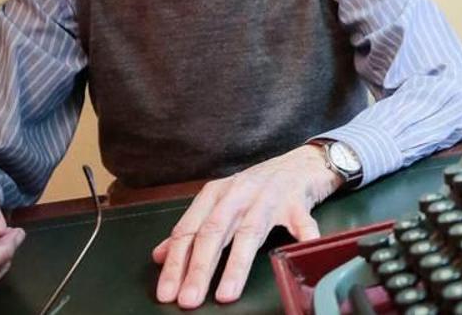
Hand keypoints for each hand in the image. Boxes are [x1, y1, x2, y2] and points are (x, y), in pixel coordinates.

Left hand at [152, 144, 341, 307]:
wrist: (302, 162)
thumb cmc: (259, 186)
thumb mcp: (221, 202)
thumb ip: (193, 228)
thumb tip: (160, 255)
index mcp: (216, 195)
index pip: (189, 231)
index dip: (176, 263)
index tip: (167, 292)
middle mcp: (238, 193)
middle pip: (214, 232)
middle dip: (199, 268)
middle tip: (188, 298)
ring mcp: (268, 197)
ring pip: (249, 232)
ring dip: (237, 264)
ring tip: (226, 293)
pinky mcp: (297, 201)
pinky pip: (300, 222)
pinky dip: (301, 236)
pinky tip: (296, 257)